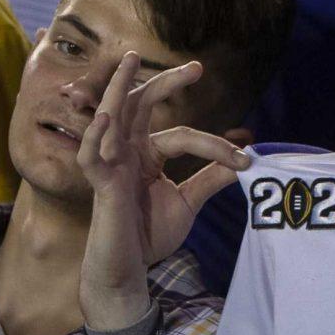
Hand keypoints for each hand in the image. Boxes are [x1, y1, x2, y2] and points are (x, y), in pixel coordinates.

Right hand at [75, 52, 251, 329]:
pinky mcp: (99, 185)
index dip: (214, 146)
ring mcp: (110, 165)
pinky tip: (106, 116)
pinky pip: (90, 154)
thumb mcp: (187, 203)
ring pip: (109, 116)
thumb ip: (209, 180)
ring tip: (129, 62)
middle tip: (196, 67)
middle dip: (164, 83)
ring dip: (118, 88)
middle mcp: (127, 152)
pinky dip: (96, 134)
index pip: (182, 135)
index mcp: (146, 155)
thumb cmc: (149, 236)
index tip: (243, 160)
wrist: (129, 271)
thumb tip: (243, 160)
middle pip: (141, 107)